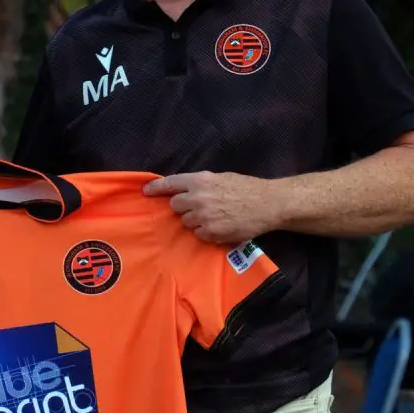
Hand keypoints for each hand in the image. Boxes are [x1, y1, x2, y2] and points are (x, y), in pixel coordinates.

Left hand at [142, 171, 282, 244]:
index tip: (145, 192)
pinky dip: (207, 232)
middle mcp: (198, 198)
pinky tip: (220, 226)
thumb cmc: (245, 188)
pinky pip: (200, 234)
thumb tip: (183, 190)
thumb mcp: (220, 178)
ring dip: (195, 221)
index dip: (155, 188)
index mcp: (199, 180)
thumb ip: (199, 184)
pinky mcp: (212, 232)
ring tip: (213, 217)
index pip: (170, 184)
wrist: (268, 204)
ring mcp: (204, 216)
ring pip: (187, 222)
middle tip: (197, 207)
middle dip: (183, 207)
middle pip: (175, 206)